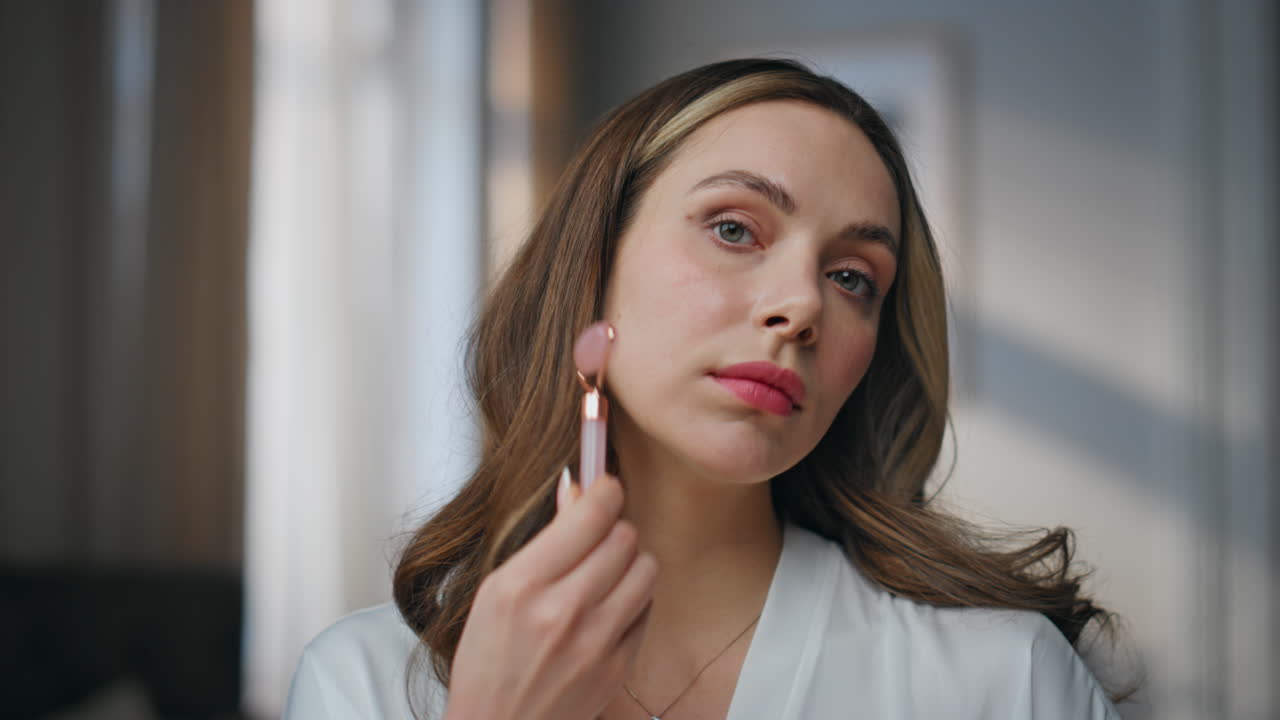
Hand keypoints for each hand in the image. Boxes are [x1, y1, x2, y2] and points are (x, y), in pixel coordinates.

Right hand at [443, 471, 657, 719]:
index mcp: (522, 585)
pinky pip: (647, 608)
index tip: (606, 488)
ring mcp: (595, 642)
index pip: (589, 516)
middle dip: (614, 528)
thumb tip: (577, 491)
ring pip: (646, 568)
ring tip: (607, 572)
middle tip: (599, 536)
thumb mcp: (496, 590)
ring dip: (631, 561)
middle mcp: (561, 611)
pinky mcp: (618, 666)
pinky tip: (608, 608)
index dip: (605, 492)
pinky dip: (633, 599)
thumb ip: (543, 540)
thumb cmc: (488, 661)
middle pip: (624, 537)